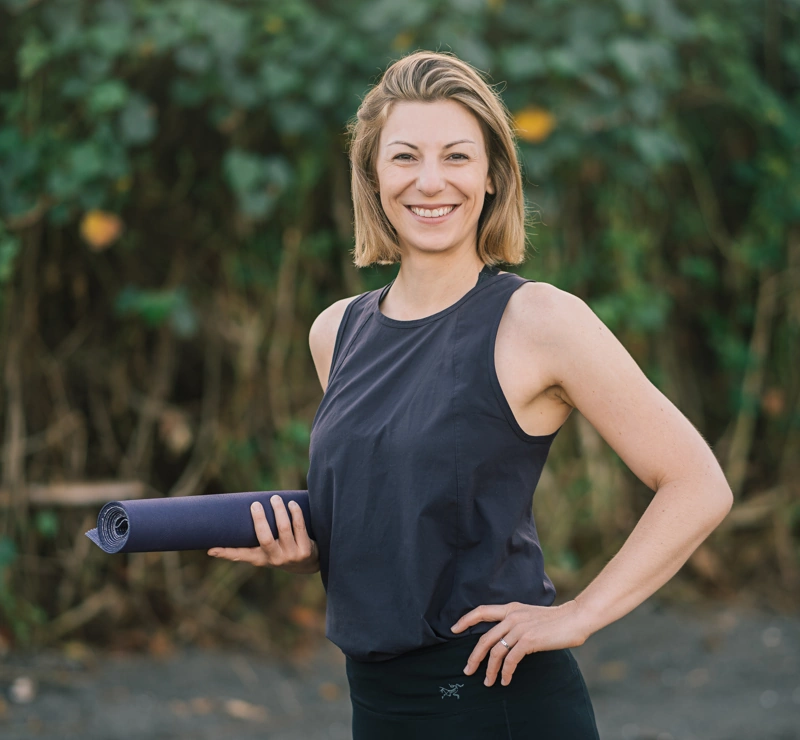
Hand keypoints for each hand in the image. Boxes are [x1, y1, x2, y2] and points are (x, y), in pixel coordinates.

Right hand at [208, 495, 319, 574]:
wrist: (309, 563)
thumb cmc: (281, 550)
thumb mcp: (265, 550)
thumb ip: (249, 542)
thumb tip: (225, 528)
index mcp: (261, 558)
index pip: (240, 555)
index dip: (226, 553)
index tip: (211, 549)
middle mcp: (274, 558)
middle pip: (265, 538)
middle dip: (259, 520)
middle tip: (255, 504)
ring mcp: (291, 555)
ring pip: (283, 528)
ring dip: (279, 510)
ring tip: (274, 498)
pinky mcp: (305, 550)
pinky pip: (299, 526)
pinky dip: (295, 513)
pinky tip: (292, 504)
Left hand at [450, 600, 588, 686]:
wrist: (575, 618)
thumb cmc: (556, 620)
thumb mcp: (530, 615)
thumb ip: (516, 622)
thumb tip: (505, 638)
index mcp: (511, 608)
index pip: (482, 611)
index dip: (466, 620)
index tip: (454, 629)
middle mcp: (512, 616)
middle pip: (484, 638)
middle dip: (474, 657)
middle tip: (468, 670)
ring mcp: (520, 628)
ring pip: (495, 652)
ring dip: (490, 670)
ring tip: (488, 682)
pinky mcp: (529, 640)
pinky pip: (511, 660)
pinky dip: (506, 672)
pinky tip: (506, 680)